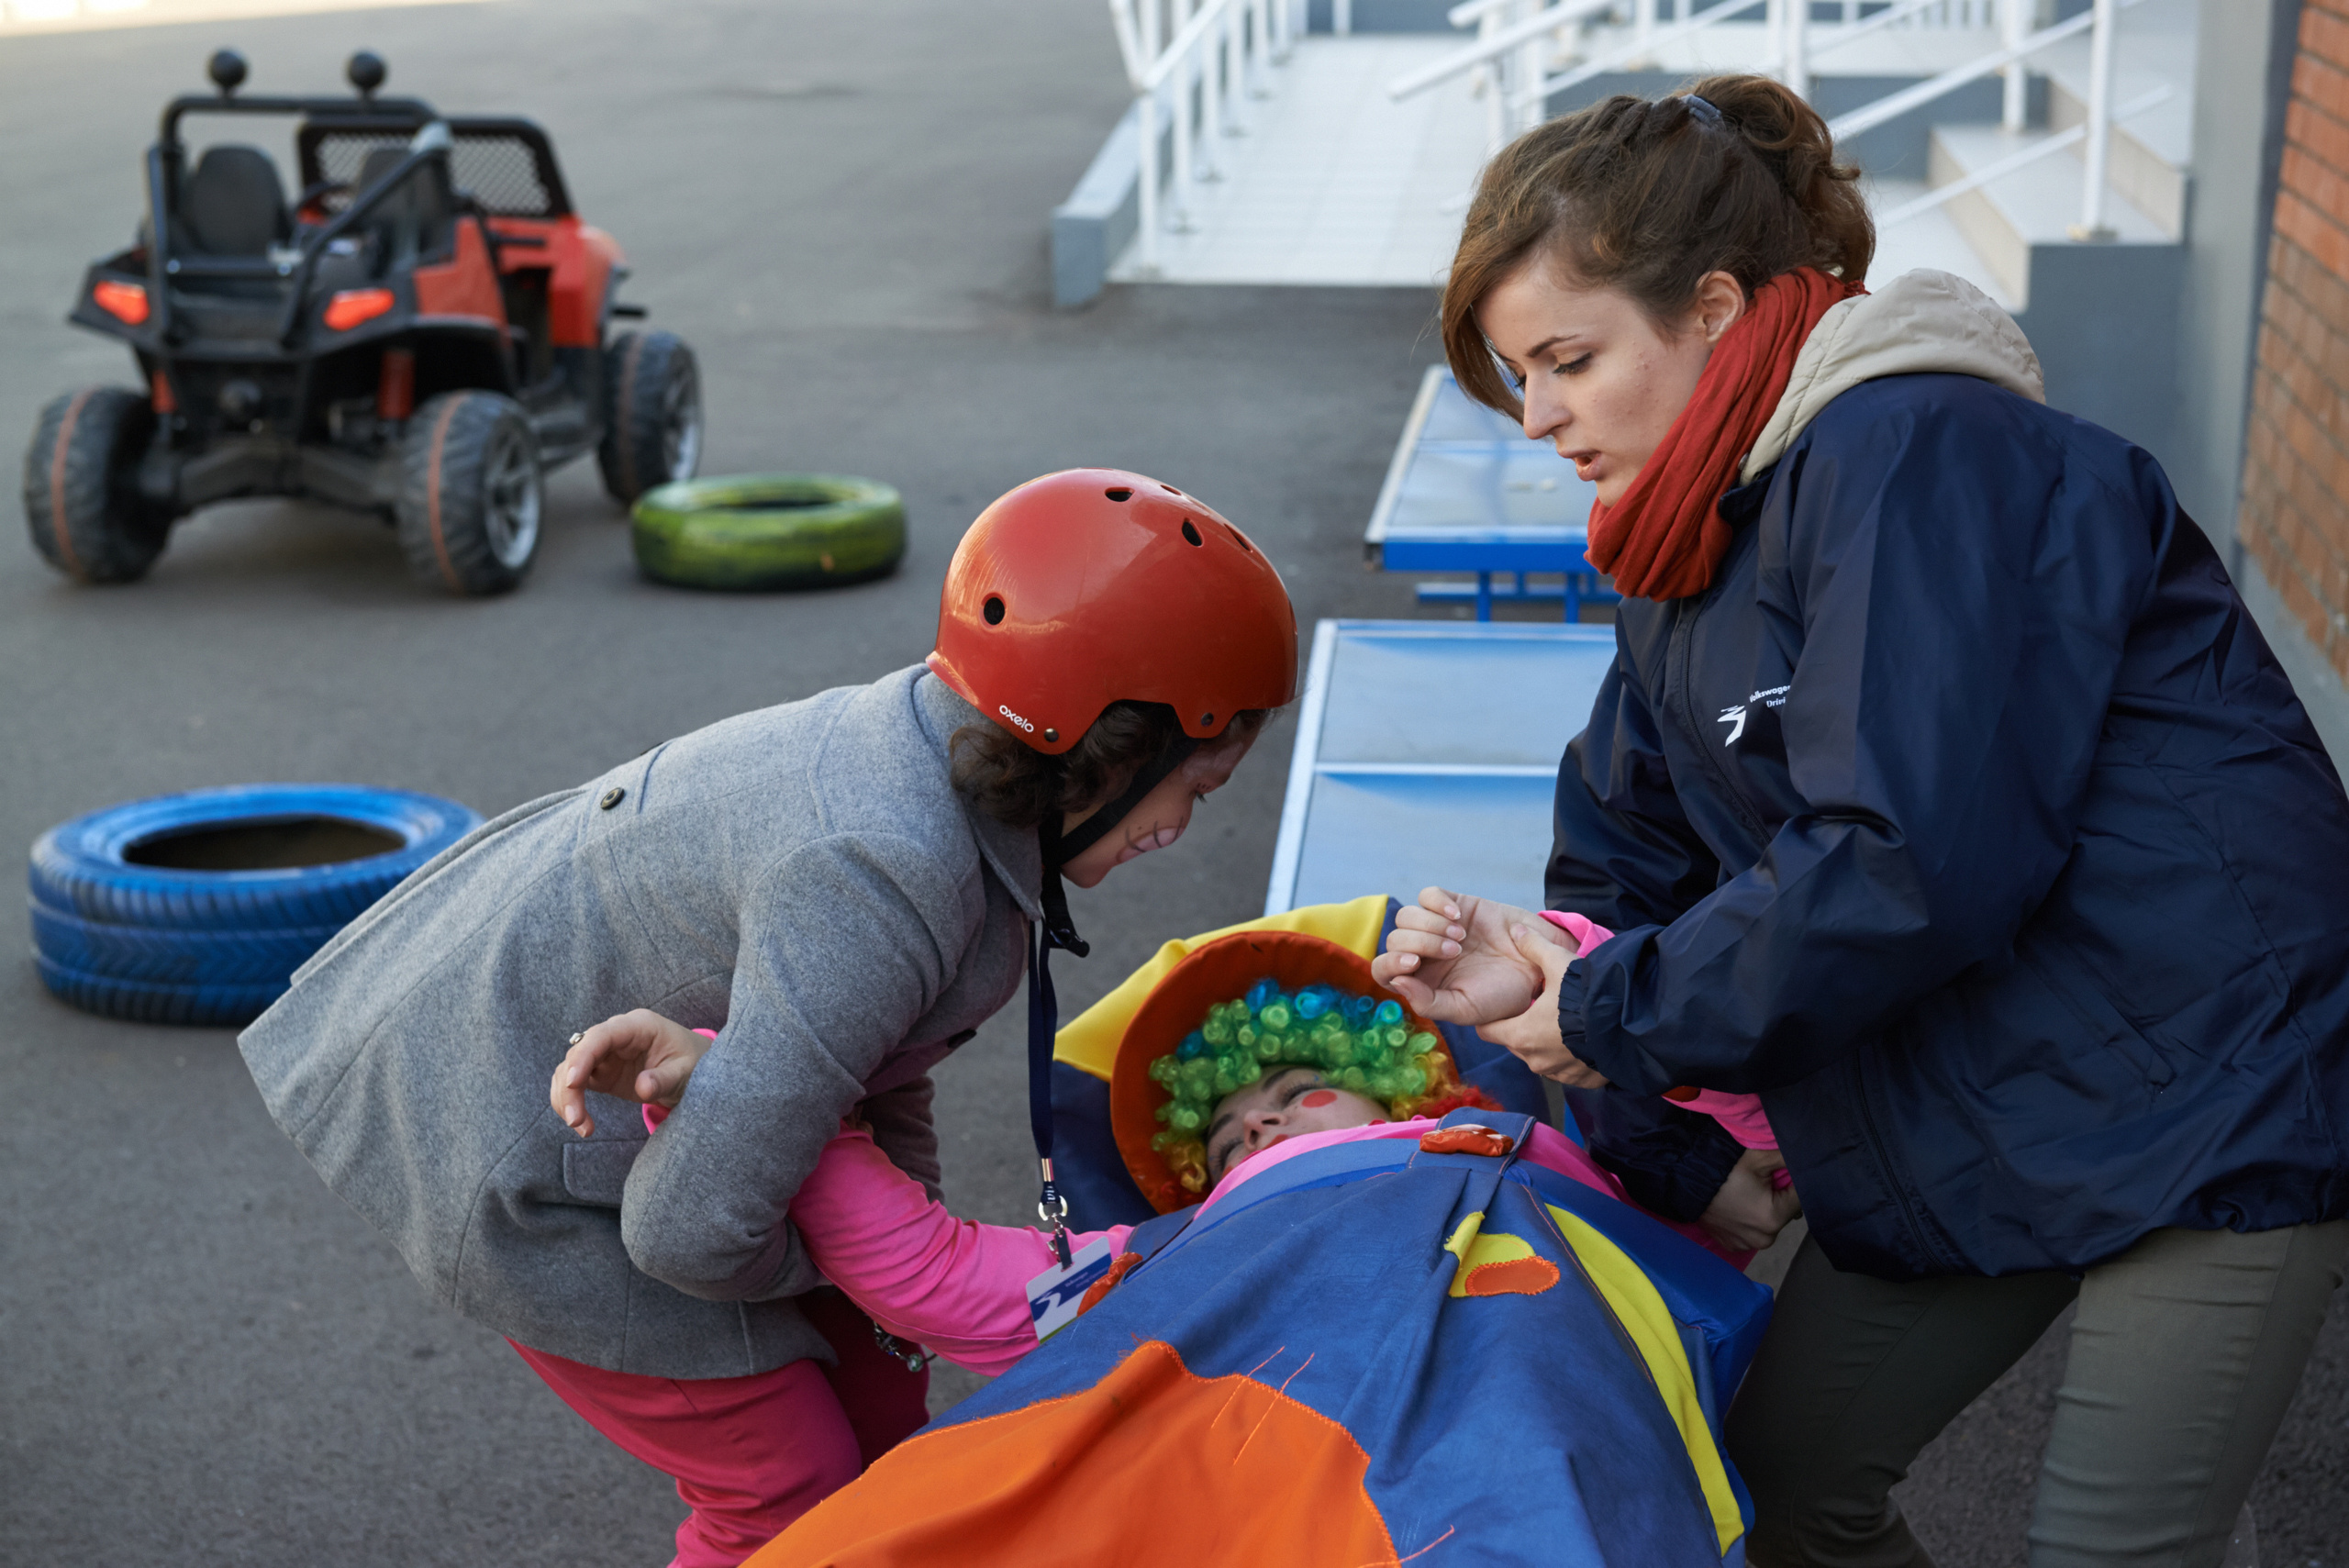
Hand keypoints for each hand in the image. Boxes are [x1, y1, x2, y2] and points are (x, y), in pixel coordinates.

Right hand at [549, 1009, 716, 1136]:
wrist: (695, 1069)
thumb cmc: (693, 1062)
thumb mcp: (686, 1071)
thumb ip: (664, 1079)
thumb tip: (643, 1088)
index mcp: (638, 1026)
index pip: (601, 1035)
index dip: (583, 1056)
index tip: (572, 1083)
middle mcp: (616, 1036)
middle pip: (578, 1054)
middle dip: (570, 1087)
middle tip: (575, 1120)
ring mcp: (605, 1054)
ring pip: (570, 1070)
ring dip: (566, 1098)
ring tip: (581, 1127)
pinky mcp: (601, 1073)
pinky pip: (574, 1084)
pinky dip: (571, 1103)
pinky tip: (582, 1124)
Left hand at [1372, 886, 1569, 1025]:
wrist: (1537, 966)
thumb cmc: (1501, 994)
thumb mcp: (1465, 1009)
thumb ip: (1428, 1003)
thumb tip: (1397, 983)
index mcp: (1420, 981)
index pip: (1384, 969)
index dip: (1391, 963)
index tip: (1414, 964)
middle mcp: (1422, 953)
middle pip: (1394, 939)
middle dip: (1420, 943)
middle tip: (1455, 951)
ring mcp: (1435, 927)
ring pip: (1406, 915)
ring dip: (1430, 925)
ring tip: (1461, 937)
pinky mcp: (1452, 905)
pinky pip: (1428, 895)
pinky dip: (1438, 903)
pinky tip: (1459, 916)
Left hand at [1475, 924, 1609, 1088]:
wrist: (1627, 1025)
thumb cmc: (1585, 995)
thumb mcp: (1558, 964)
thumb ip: (1534, 947)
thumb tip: (1517, 930)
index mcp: (1521, 1035)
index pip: (1488, 1031)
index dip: (1492, 1018)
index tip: (1502, 1008)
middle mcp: (1535, 1060)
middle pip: (1515, 1044)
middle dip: (1522, 1028)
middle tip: (1538, 1009)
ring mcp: (1559, 1074)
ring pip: (1542, 1058)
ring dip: (1547, 1044)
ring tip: (1563, 1024)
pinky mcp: (1582, 1082)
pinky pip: (1567, 1069)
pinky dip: (1570, 1057)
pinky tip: (1583, 1040)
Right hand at [1698, 1148, 1802, 1252]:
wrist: (1685, 1183)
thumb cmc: (1722, 1171)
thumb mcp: (1758, 1157)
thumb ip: (1787, 1157)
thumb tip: (1807, 1157)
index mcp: (1772, 1219)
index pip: (1800, 1197)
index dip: (1791, 1181)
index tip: (1777, 1173)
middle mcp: (1763, 1239)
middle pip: (1785, 1213)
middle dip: (1779, 1197)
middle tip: (1759, 1182)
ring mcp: (1747, 1246)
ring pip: (1768, 1223)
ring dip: (1765, 1210)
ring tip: (1746, 1193)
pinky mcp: (1733, 1247)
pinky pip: (1751, 1232)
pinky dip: (1749, 1221)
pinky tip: (1737, 1206)